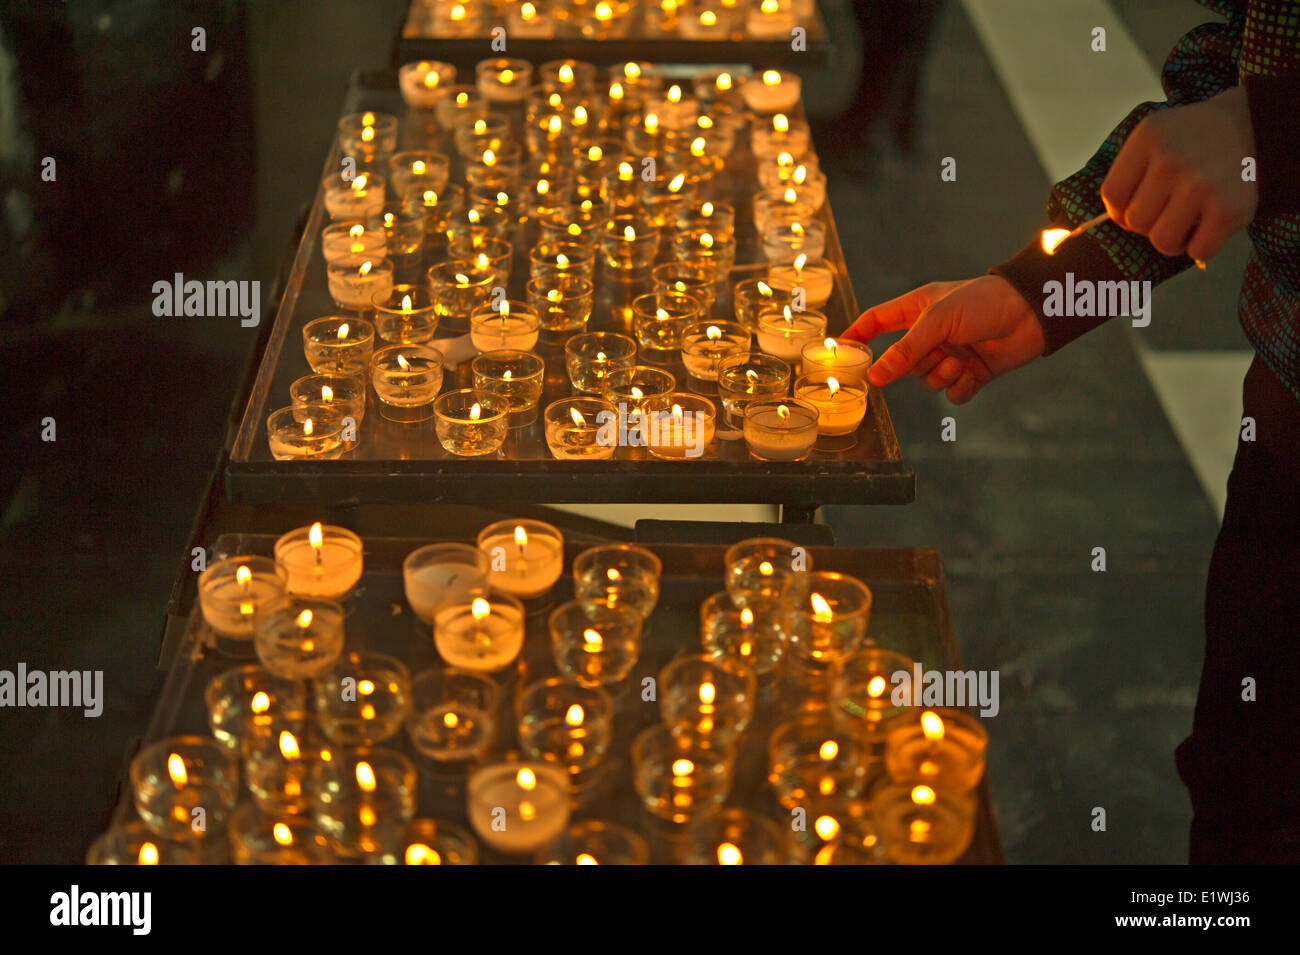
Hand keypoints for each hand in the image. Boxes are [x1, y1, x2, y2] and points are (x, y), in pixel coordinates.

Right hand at [842, 276, 1045, 403]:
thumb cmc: (984, 302)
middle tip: (937, 353)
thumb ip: (904, 350)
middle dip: (916, 364)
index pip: (876, 322)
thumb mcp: (938, 321)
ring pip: (926, 380)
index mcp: (917, 309)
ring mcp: (951, 354)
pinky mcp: (972, 373)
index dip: (858, 336)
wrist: (1033, 313)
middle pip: (903, 362)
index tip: (840, 353)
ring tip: (959, 362)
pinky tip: (971, 375)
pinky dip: (959, 389)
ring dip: (940, 376)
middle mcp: (931, 334)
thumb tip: (874, 377)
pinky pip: (952, 393)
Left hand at [1101, 86, 1256, 261]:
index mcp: (1147, 139)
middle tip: (1171, 208)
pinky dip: (1201, 247)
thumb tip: (1102, 225)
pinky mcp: (1229, 209)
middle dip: (1149, 223)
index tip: (1140, 205)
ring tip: (1188, 219)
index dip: (1121, 211)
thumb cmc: (1192, 141)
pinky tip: (1209, 226)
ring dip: (1173, 238)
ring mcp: (1201, 185)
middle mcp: (1172, 160)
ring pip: (1161, 241)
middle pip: (1135, 222)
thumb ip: (1128, 173)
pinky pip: (1197, 251)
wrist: (1252, 126)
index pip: (1111, 196)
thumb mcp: (1154, 138)